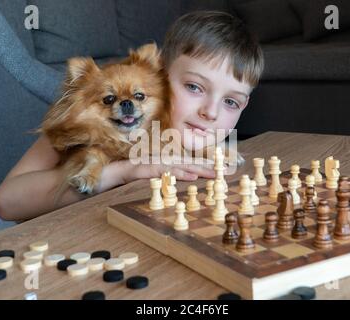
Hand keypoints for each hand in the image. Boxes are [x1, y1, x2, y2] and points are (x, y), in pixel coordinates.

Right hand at [94, 158, 215, 193]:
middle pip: (193, 164)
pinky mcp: (155, 169)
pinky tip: (192, 176)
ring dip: (200, 170)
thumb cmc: (143, 173)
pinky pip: (170, 172)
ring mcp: (163, 163)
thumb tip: (191, 177)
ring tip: (214, 174)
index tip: (224, 169)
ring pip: (185, 166)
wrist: (124, 170)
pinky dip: (181, 174)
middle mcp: (170, 160)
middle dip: (210, 167)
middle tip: (225, 172)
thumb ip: (175, 175)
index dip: (209, 166)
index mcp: (173, 162)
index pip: (194, 163)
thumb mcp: (162, 174)